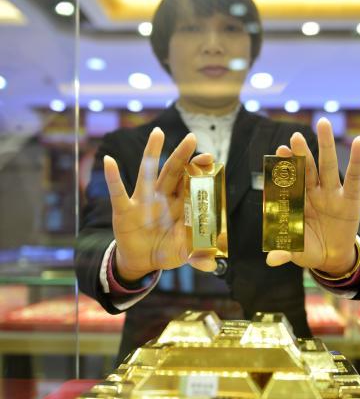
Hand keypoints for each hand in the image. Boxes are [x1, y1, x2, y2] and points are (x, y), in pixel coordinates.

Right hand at [103, 127, 216, 280]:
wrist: (142, 261)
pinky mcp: (125, 211)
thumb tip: (211, 265)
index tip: (209, 158)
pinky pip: (118, 193)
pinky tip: (108, 160)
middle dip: (182, 155)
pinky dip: (112, 178)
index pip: (190, 183)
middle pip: (173, 172)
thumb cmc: (166, 250)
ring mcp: (143, 201)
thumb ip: (196, 256)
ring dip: (152, 153)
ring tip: (158, 133)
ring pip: (148, 173)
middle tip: (192, 138)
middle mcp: (162, 198)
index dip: (198, 170)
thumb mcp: (182, 254)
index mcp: (180, 205)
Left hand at [266, 118, 359, 275]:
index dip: (284, 168)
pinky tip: (359, 142)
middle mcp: (312, 193)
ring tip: (323, 123)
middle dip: (300, 153)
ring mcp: (331, 194)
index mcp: (296, 202)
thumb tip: (271, 260)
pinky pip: (354, 178)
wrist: (331, 257)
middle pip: (305, 169)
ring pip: (327, 166)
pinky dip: (357, 160)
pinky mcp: (350, 200)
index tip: (278, 151)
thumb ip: (284, 252)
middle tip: (294, 136)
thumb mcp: (296, 251)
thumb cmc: (309, 249)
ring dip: (326, 145)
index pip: (288, 182)